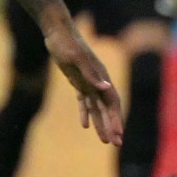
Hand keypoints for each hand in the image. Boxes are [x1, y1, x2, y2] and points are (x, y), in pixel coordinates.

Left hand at [43, 16, 123, 145]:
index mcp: (101, 77)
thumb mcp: (77, 58)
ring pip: (96, 108)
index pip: (112, 103)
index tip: (118, 135)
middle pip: (107, 109)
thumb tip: (107, 87)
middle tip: (116, 144)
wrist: (58, 32)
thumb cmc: (67, 43)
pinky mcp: (77, 81)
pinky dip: (85, 112)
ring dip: (100, 123)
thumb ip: (91, 73)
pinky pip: (83, 101)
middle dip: (112, 126)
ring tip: (105, 141)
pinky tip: (85, 125)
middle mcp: (98, 81)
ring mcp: (88, 82)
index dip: (116, 119)